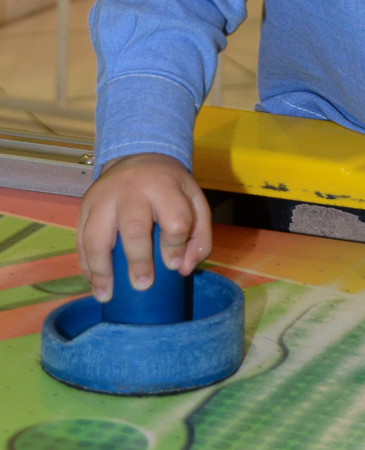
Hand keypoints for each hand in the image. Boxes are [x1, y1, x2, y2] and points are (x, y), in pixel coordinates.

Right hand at [76, 153, 211, 303]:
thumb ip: (199, 236)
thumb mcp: (195, 202)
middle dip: (138, 261)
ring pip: (96, 236)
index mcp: (165, 186)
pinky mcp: (85, 204)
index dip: (176, 247)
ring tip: (107, 294)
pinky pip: (80, 239)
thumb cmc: (170, 187)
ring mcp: (103, 196)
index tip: (173, 265)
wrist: (140, 155)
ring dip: (100, 270)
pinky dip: (86, 264)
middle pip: (134, 227)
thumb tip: (182, 269)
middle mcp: (132, 189)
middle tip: (143, 285)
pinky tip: (95, 282)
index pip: (175, 220)